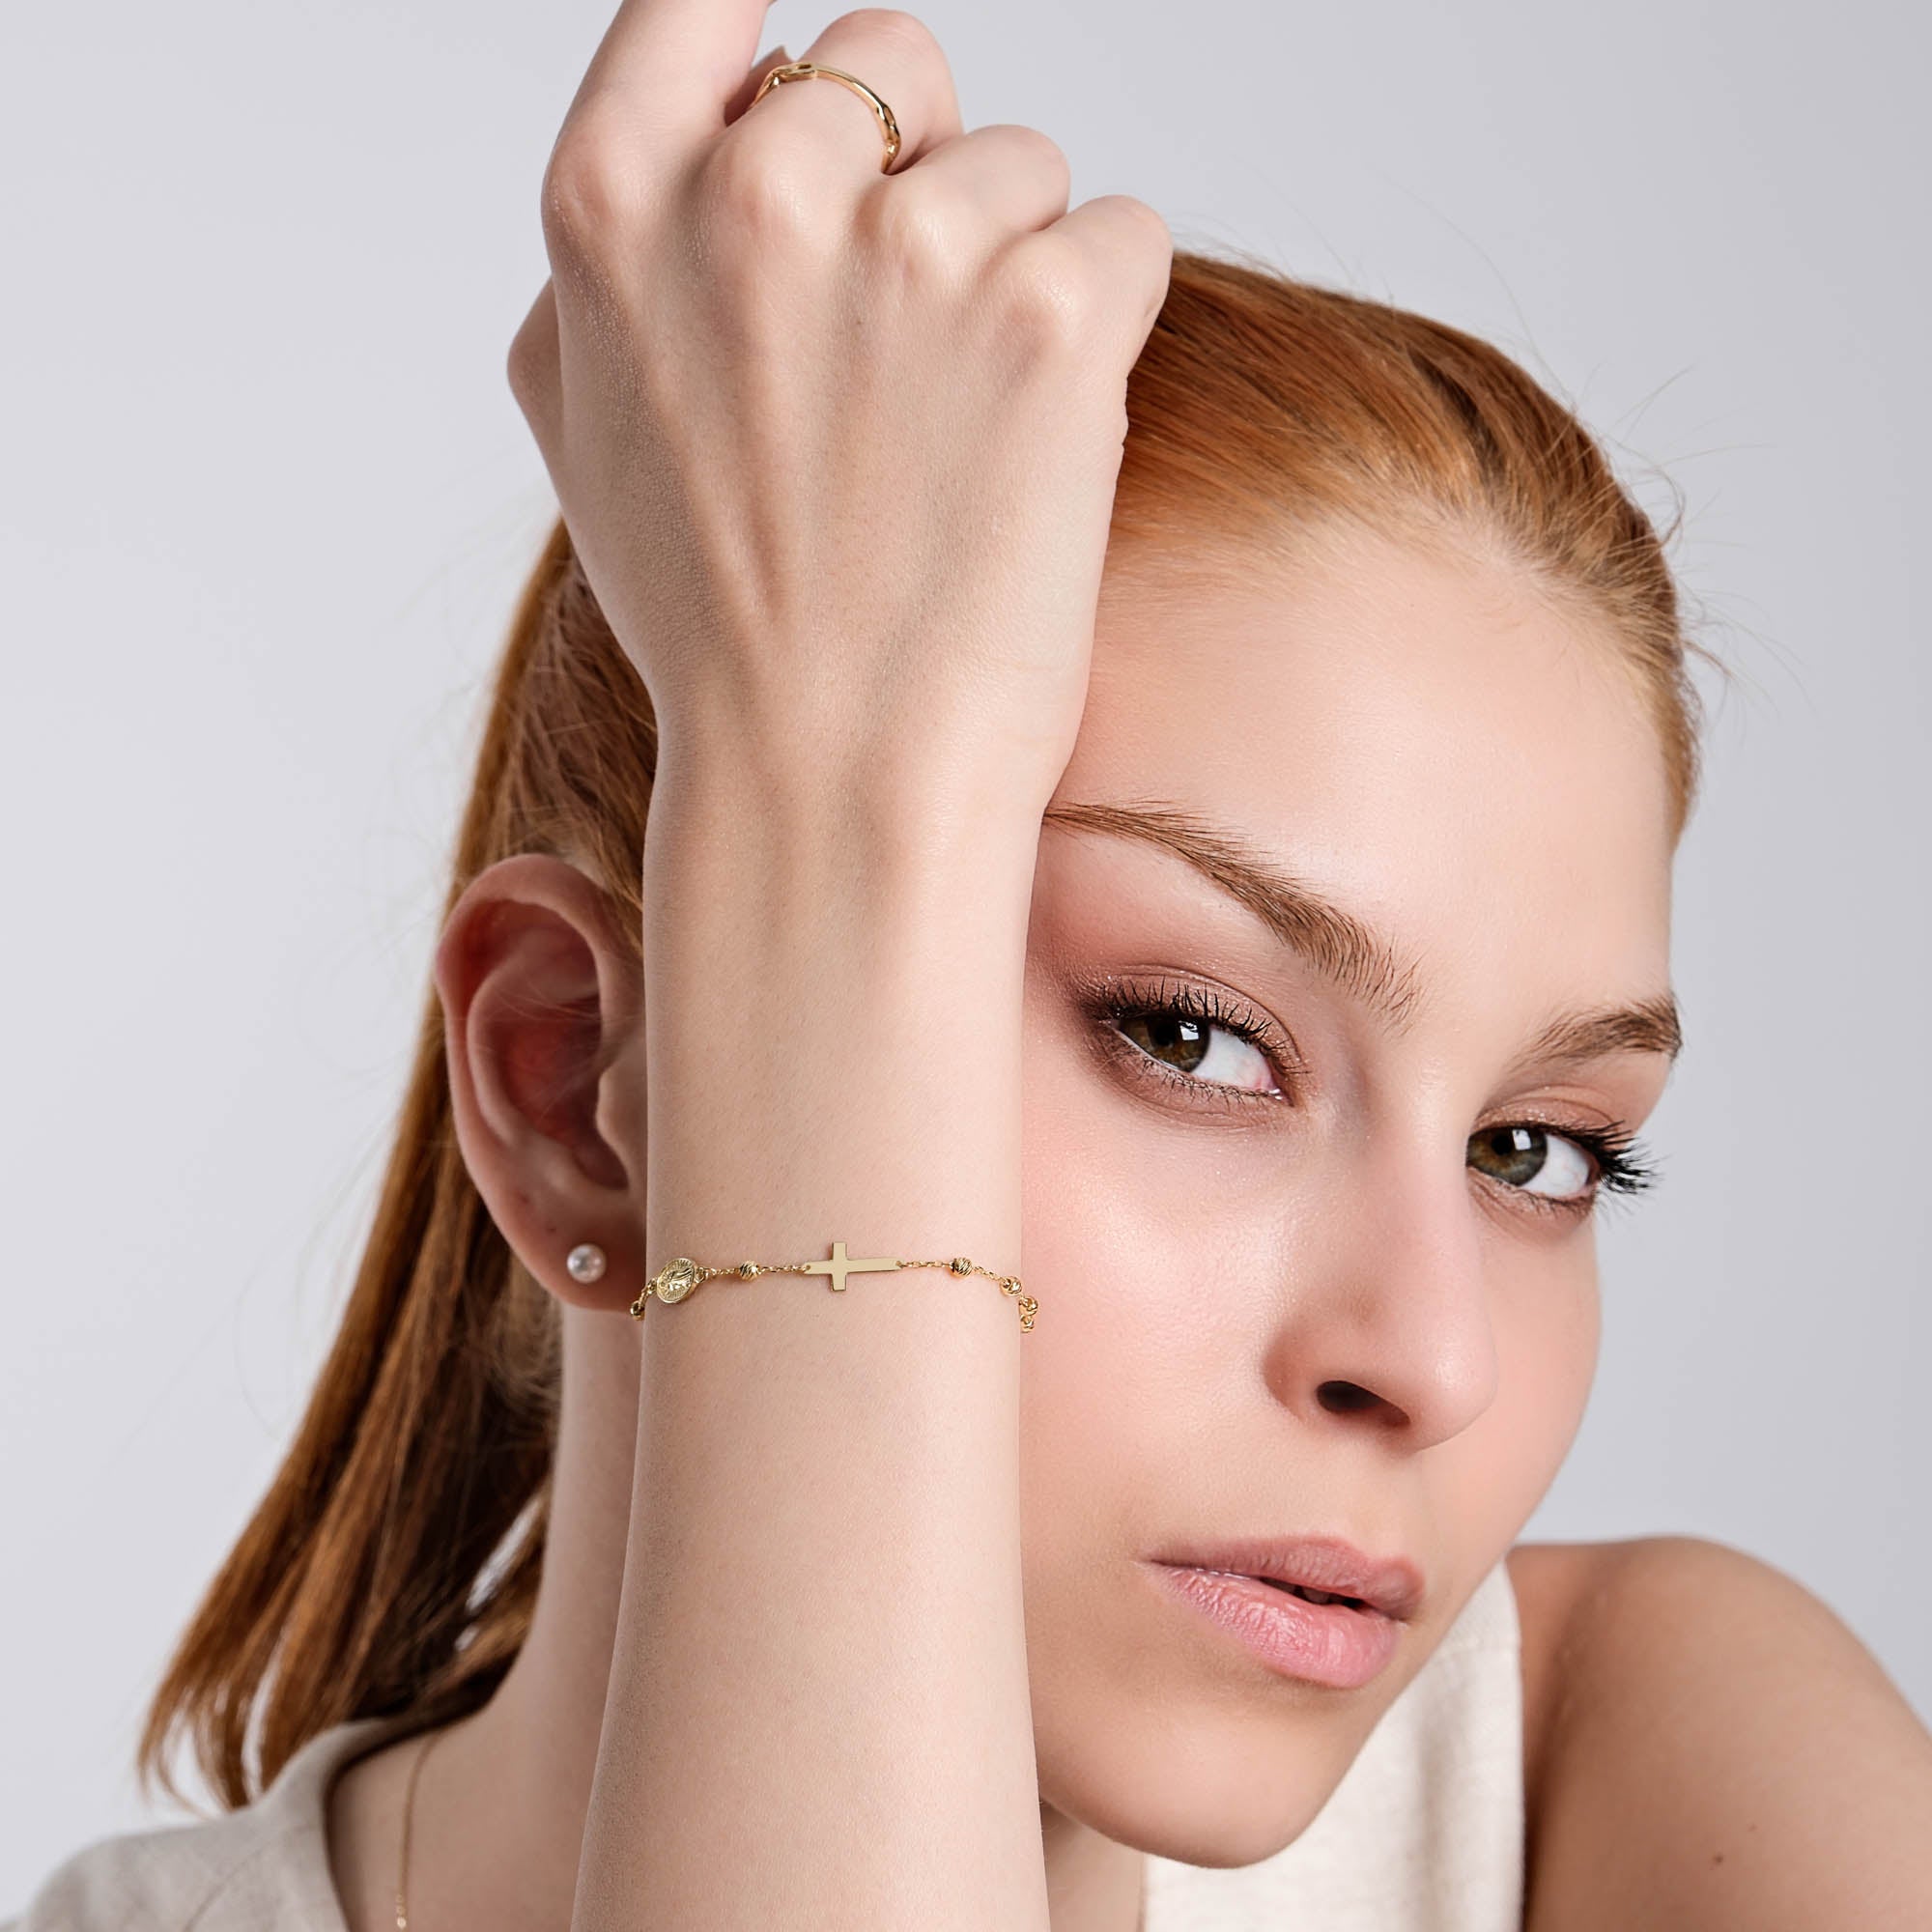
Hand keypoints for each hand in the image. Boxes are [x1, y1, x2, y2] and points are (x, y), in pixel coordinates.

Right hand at [506, 1, 1172, 821]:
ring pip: (1021, 165)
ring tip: (958, 437)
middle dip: (917, 174)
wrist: (829, 774)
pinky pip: (1123, 238)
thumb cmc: (716, 623)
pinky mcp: (1052, 316)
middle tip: (904, 347)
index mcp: (612, 207)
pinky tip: (1038, 444)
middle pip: (892, 58)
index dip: (783, 57)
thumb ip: (612, 267)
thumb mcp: (584, 431)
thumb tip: (678, 151)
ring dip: (1013, 273)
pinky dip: (1103, 327)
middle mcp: (754, 194)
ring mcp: (910, 248)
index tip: (830, 118)